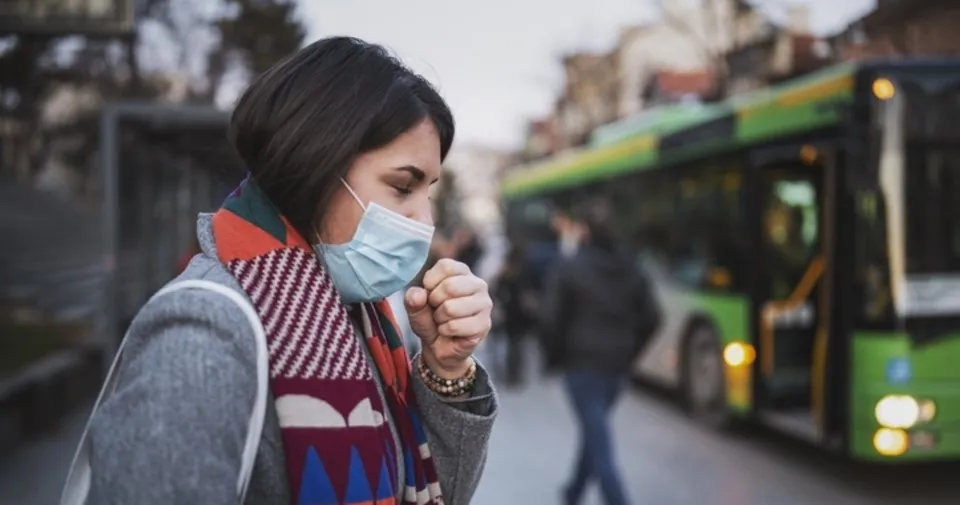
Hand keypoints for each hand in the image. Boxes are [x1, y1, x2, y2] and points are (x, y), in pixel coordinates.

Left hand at [405, 259, 492, 377]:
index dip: (430, 283)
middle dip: (434, 302)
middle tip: (436, 310)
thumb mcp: (415, 308)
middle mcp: (478, 284)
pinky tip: (450, 332)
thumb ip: (412, 299)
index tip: (429, 294)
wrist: (440, 346)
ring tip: (443, 321)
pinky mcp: (484, 324)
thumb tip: (418, 295)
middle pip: (449, 286)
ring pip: (451, 308)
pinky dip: (445, 331)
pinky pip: (454, 326)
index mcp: (462, 272)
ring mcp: (484, 305)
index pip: (446, 266)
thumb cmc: (430, 320)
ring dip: (439, 319)